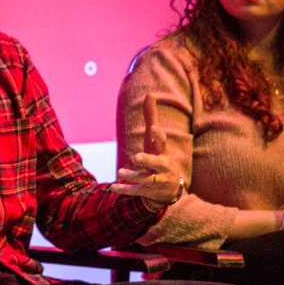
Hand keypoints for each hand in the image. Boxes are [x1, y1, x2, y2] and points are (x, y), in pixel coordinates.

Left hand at [115, 92, 186, 206]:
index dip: (158, 136)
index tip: (153, 128)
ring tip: (120, 172)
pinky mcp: (147, 191)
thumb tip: (149, 93)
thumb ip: (151, 117)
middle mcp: (161, 166)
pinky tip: (113, 187)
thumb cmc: (160, 156)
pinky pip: (135, 191)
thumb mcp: (155, 139)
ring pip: (145, 178)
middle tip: (136, 156)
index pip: (162, 143)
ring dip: (132, 175)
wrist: (170, 189)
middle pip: (156, 163)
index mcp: (163, 152)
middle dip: (147, 159)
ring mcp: (155, 180)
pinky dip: (124, 189)